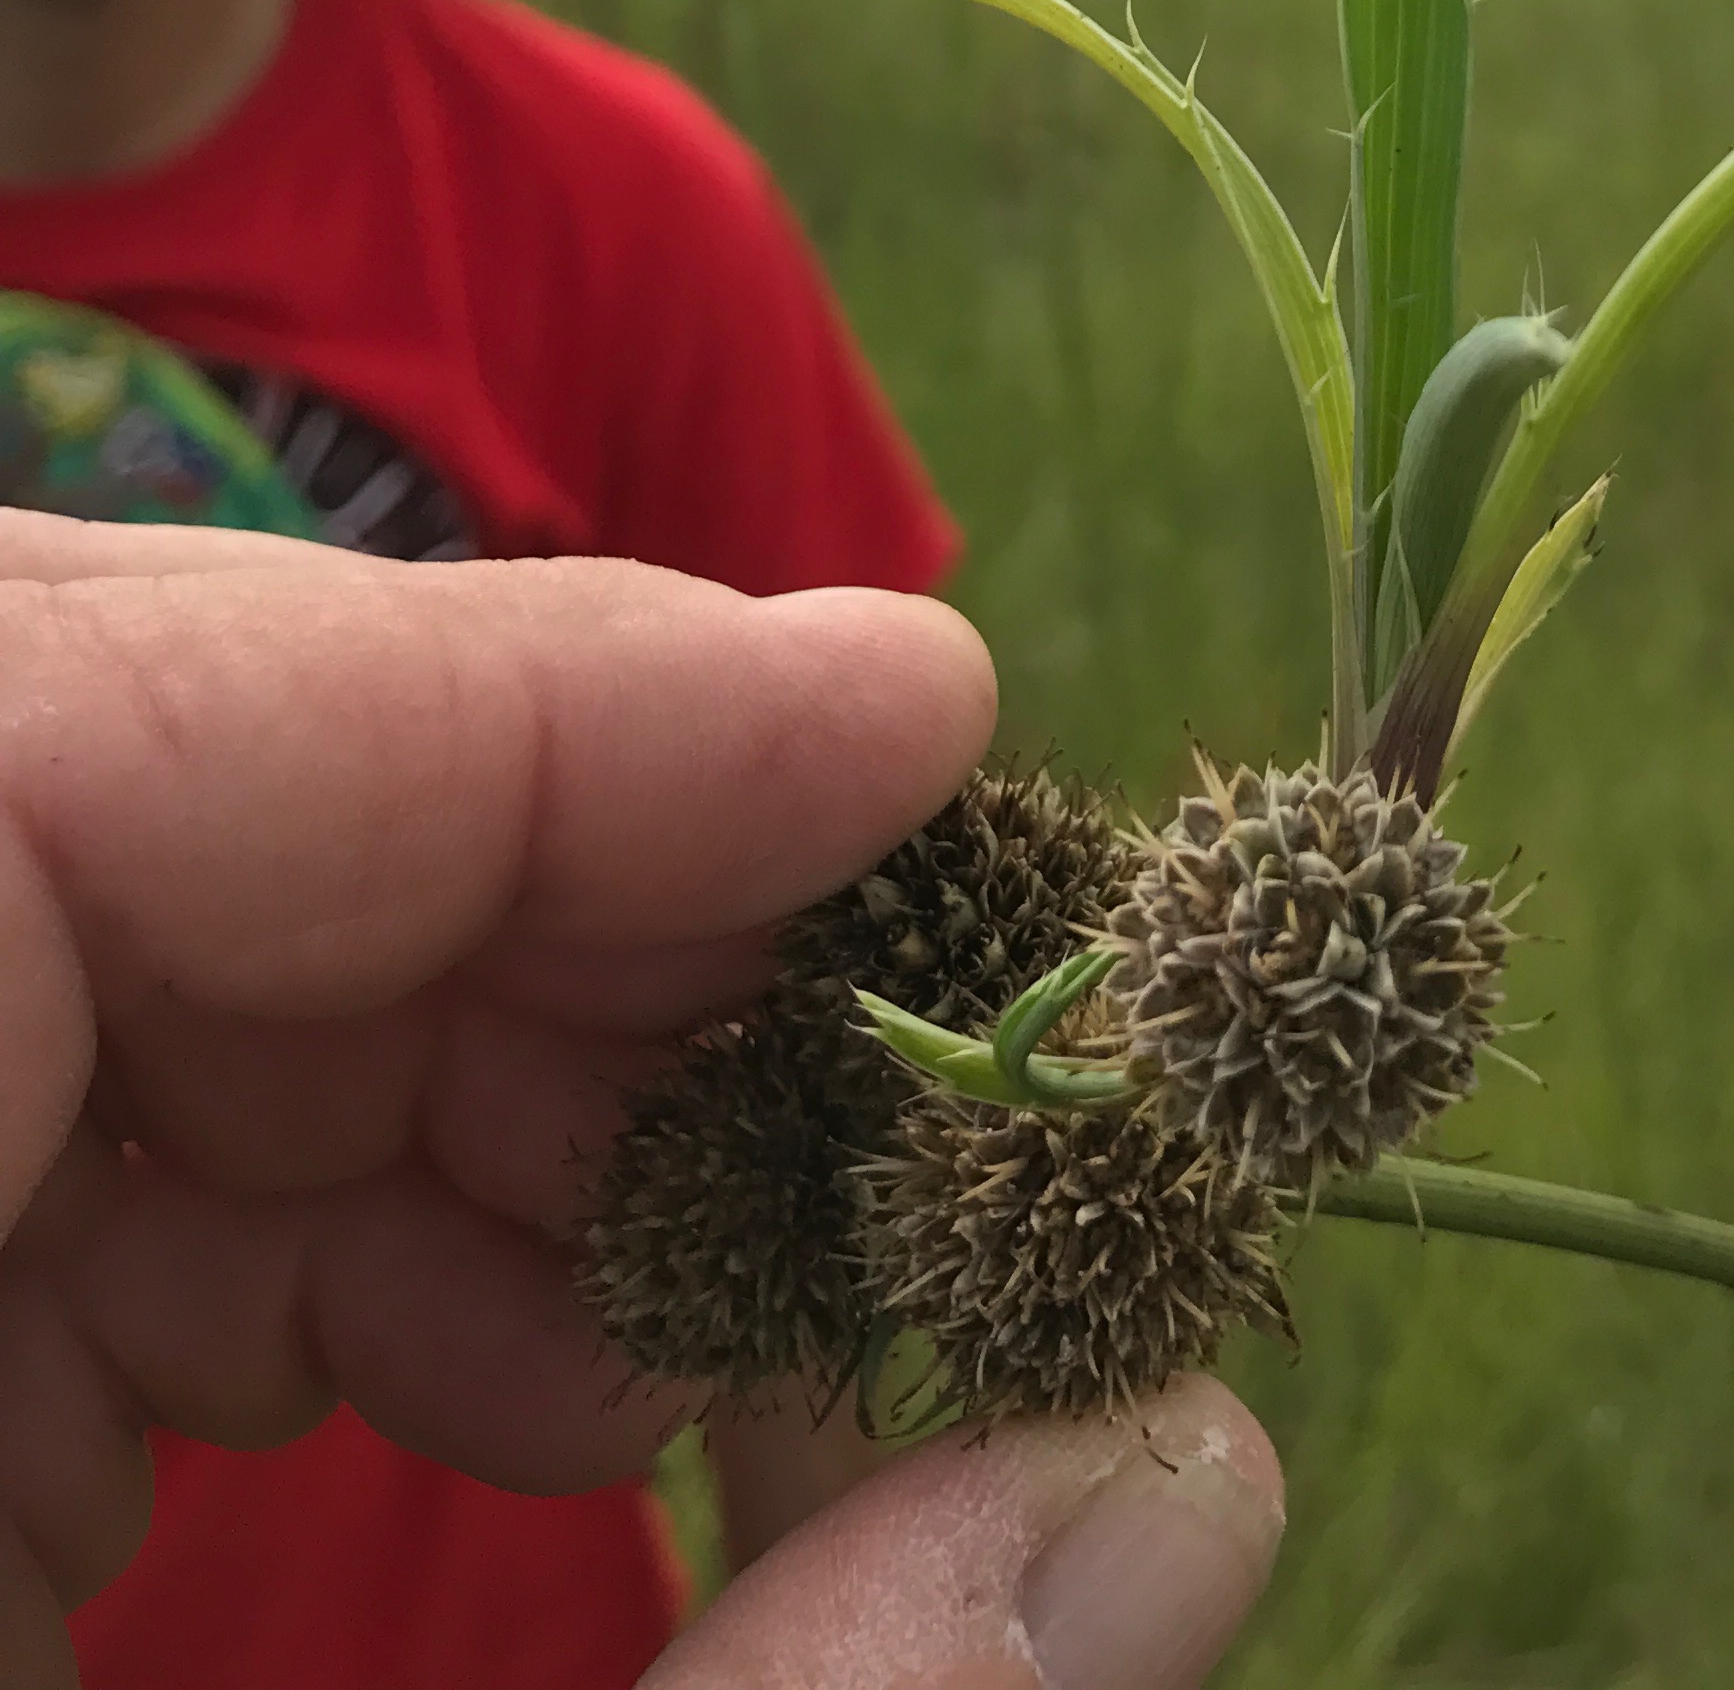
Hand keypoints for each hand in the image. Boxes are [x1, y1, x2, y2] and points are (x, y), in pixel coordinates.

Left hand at [0, 520, 1283, 1689]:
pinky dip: (319, 1205)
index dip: (514, 690)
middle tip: (881, 1060)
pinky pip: (31, 1113)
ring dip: (466, 1057)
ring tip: (746, 1288)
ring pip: (96, 925)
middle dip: (536, 875)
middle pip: (103, 773)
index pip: (54, 735)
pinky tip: (532, 1360)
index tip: (922, 724)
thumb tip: (1180, 1482)